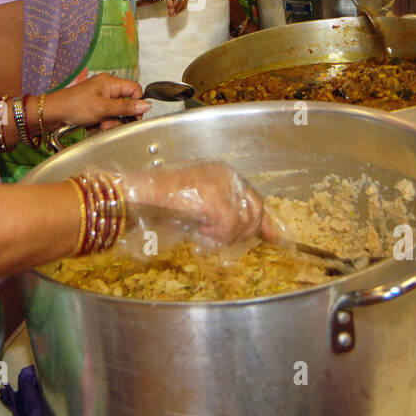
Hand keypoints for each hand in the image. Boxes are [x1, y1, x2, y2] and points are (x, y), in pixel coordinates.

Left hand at [50, 73, 149, 131]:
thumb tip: (146, 105)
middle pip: (126, 105)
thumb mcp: (103, 108)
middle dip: (118, 118)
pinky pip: (106, 119)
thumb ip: (126, 107)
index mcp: (110, 82)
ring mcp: (101, 100)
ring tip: (97, 124)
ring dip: (109, 123)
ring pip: (116, 115)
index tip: (131, 117)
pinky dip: (100, 125)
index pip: (135, 90)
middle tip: (108, 122)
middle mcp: (107, 89)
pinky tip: (91, 126)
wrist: (53, 114)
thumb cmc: (73, 106)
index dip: (136, 104)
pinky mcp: (95, 109)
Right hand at [119, 161, 277, 243]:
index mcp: (224, 173)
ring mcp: (222, 184)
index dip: (264, 221)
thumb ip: (220, 214)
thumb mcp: (197, 205)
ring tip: (207, 233)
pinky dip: (218, 233)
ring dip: (227, 234)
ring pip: (242, 220)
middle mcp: (227, 175)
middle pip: (254, 209)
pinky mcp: (215, 197)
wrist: (142, 193)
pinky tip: (203, 230)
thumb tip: (242, 231)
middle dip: (246, 231)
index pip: (254, 198)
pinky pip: (228, 225)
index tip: (273, 238)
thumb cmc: (160, 200)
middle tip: (228, 242)